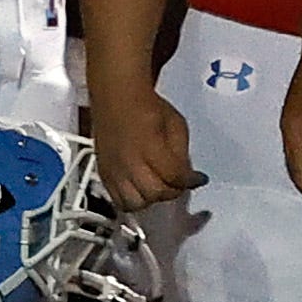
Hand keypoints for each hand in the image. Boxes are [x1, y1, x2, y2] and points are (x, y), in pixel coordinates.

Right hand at [92, 82, 202, 211]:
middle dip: (172, 191)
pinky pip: (118, 201)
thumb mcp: (177, 125)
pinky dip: (132, 202)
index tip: (197, 179)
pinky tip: (141, 191)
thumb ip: (181, 153)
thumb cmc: (145, 106)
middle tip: (178, 183)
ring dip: (151, 199)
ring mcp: (115, 170)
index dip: (190, 181)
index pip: (175, 177)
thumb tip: (186, 174)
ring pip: (136, 203)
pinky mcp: (104, 174)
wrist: (118, 97)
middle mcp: (130, 162)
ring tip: (159, 188)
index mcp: (150, 147)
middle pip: (155, 193)